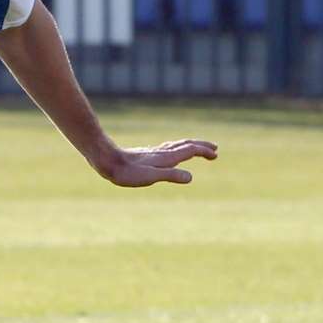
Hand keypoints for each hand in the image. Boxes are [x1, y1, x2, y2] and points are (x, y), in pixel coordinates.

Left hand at [96, 139, 218, 186]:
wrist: (107, 160)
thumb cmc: (127, 172)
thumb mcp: (150, 177)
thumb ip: (170, 176)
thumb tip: (190, 177)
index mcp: (166, 157)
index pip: (190, 150)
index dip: (203, 151)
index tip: (215, 154)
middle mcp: (162, 152)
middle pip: (186, 145)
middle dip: (201, 146)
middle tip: (214, 149)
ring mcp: (153, 153)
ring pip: (176, 146)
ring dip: (190, 146)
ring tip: (198, 148)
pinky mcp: (145, 155)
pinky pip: (167, 149)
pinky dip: (176, 148)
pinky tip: (170, 152)